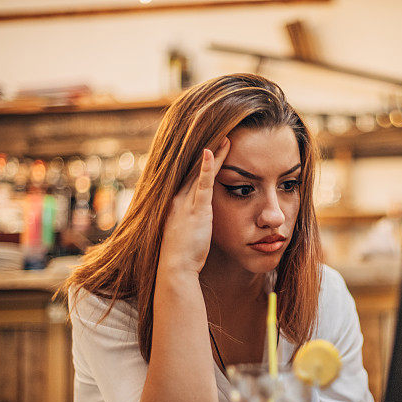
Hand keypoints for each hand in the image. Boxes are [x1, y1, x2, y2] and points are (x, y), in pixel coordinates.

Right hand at [159, 138, 230, 275]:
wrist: (175, 268)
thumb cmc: (182, 256)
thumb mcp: (185, 234)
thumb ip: (191, 222)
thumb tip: (197, 221)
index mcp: (176, 204)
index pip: (190, 177)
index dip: (200, 163)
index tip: (210, 148)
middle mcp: (178, 199)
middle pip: (194, 170)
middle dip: (207, 152)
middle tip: (219, 133)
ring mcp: (186, 203)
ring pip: (200, 172)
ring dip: (213, 154)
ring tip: (226, 138)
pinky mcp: (196, 210)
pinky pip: (202, 185)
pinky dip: (207, 168)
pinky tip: (212, 152)